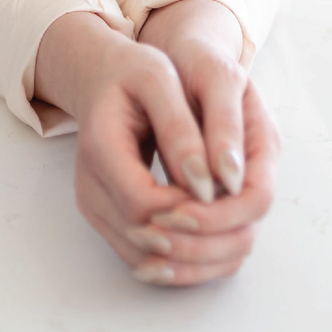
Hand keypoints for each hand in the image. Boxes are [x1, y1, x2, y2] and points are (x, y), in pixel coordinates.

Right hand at [31, 1, 280, 287]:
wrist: (102, 79)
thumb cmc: (134, 74)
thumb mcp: (159, 79)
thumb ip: (181, 130)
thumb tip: (206, 185)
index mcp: (100, 146)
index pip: (144, 203)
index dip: (191, 210)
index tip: (228, 195)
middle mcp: (89, 185)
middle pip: (144, 239)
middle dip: (198, 240)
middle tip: (242, 224)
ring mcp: (94, 206)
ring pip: (143, 256)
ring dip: (191, 257)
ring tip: (234, 233)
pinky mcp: (105, 217)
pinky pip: (140, 255)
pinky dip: (178, 258)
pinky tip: (213, 240)